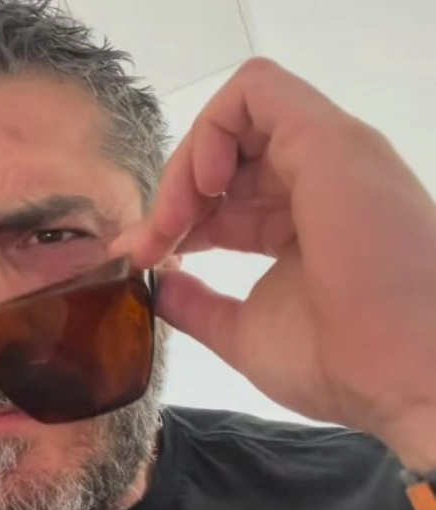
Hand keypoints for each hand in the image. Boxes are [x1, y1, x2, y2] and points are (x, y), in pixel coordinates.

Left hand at [128, 58, 435, 469]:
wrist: (407, 376)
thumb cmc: (342, 363)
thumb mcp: (245, 333)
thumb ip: (199, 306)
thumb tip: (158, 287)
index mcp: (302, 222)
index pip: (224, 197)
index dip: (176, 219)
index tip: (144, 258)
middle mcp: (318, 180)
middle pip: (225, 154)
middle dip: (172, 192)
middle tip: (149, 243)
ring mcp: (327, 155)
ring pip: (235, 118)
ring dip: (187, 163)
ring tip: (173, 220)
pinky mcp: (328, 139)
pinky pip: (256, 91)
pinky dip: (212, 127)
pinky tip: (204, 185)